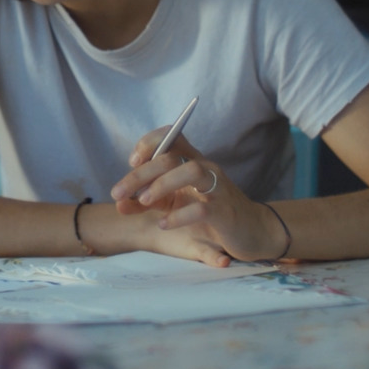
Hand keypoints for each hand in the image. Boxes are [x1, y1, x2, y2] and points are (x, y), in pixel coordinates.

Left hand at [109, 126, 288, 263]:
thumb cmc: (210, 214)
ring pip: (190, 171)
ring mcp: (217, 188)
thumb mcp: (174, 205)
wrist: (250, 232)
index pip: (172, 136)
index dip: (149, 143)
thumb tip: (118, 204)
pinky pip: (202, 208)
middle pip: (170, 158)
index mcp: (193, 161)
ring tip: (144, 202)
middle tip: (118, 193)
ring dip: (161, 185)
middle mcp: (205, 169)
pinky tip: (164, 224)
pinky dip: (179, 216)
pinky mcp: (225, 212)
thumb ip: (146, 202)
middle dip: (139, 174)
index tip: (132, 161)